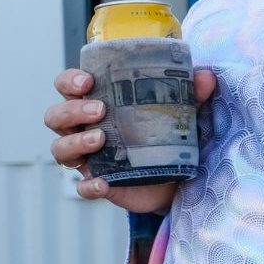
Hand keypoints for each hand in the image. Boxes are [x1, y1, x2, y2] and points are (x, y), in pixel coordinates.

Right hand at [45, 67, 217, 211]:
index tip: (88, 81)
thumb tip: (206, 76)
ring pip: (61, 149)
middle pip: (57, 116)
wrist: (181, 178)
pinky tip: (104, 183)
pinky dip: (89, 186)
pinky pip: (82, 187)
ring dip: (75, 143)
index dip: (69, 82)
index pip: (68, 87)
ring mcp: (90, 157)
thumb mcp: (182, 111)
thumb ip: (193, 93)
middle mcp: (86, 128)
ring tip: (100, 140)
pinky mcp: (100, 183)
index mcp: (99, 103)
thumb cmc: (169, 135)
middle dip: (72, 110)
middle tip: (100, 111)